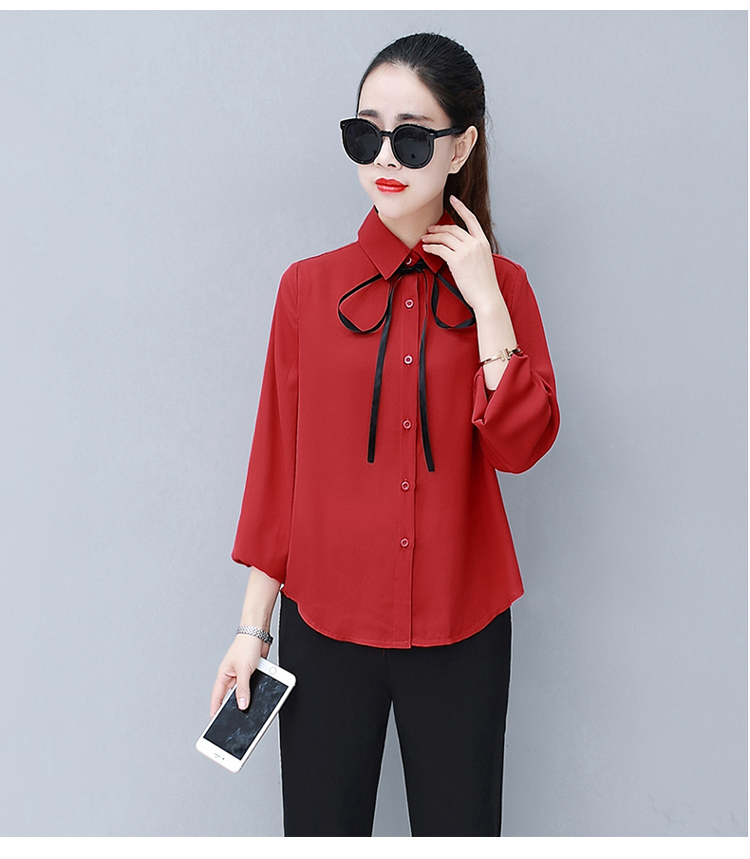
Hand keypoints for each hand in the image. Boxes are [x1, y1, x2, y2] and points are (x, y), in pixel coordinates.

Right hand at [210, 633, 269, 718]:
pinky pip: (253, 687)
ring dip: (247, 700)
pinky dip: (256, 692)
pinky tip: (261, 699)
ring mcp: (243, 675)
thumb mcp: (244, 669)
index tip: (214, 723)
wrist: (259, 633)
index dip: (215, 710)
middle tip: (234, 723)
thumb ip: (243, 688)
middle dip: (233, 710)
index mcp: (224, 675)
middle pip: (231, 697)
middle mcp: (232, 676)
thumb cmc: (246, 644)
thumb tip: (242, 705)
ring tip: (251, 714)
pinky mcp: (253, 673)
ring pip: (244, 693)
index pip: (217, 697)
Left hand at [420, 195, 503, 314]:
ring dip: (432, 237)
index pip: (471, 219)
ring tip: (425, 239)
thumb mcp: (483, 260)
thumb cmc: (484, 283)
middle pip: (453, 228)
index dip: (461, 207)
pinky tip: (426, 248)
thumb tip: (457, 248)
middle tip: (430, 229)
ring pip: (445, 237)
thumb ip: (472, 250)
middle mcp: (475, 243)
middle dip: (439, 228)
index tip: (453, 199)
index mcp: (483, 241)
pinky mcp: (457, 260)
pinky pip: (440, 249)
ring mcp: (466, 251)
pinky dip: (431, 247)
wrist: (486, 296)